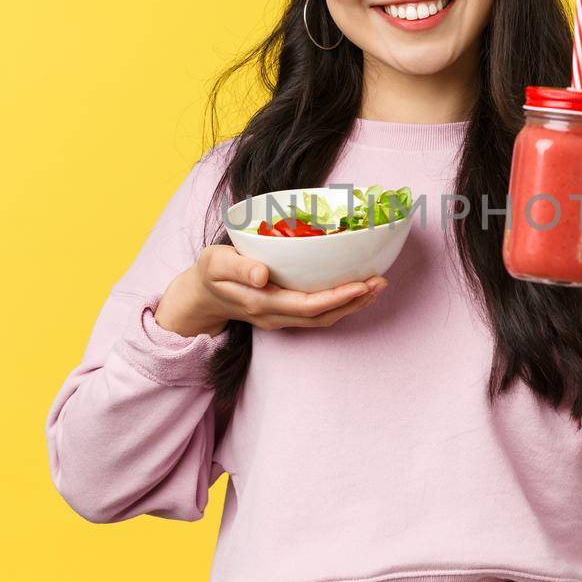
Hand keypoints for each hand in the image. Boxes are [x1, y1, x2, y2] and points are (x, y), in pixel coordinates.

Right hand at [155, 244, 385, 335]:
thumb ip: (237, 267)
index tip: (361, 284)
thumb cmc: (208, 273)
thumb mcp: (215, 263)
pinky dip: (339, 304)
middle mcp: (275, 316)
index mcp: (262, 303)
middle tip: (381, 282)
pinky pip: (317, 314)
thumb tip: (262, 275)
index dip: (337, 297)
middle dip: (354, 302)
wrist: (199, 296)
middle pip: (323, 316)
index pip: (307, 305)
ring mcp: (281, 318)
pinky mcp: (285, 314)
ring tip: (376, 286)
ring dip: (351, 305)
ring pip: (323, 318)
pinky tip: (355, 290)